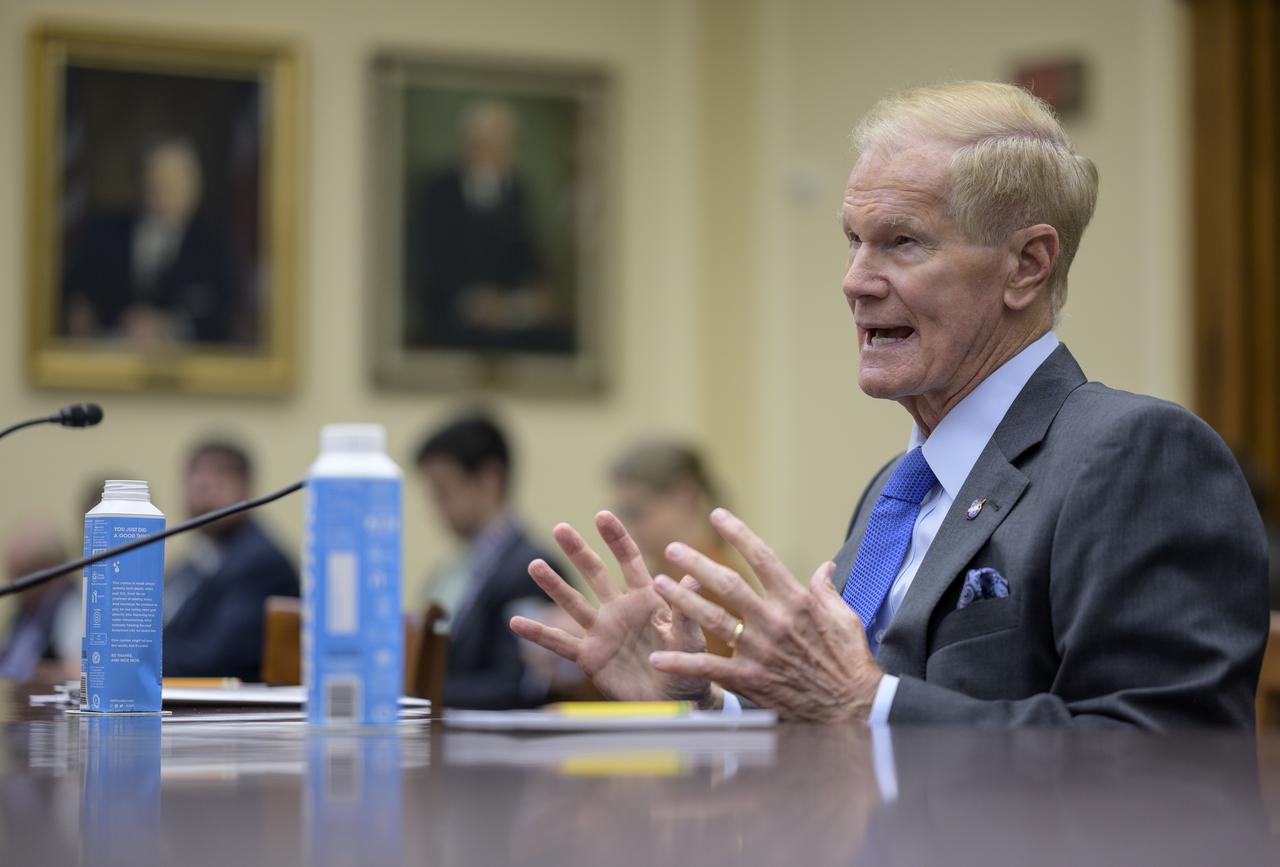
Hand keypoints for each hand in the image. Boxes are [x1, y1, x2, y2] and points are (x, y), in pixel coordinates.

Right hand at [510, 512, 715, 706]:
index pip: (629, 561)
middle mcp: (620, 609)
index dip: (616, 539)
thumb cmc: (690, 667)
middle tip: (560, 528)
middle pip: (595, 574)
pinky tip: (515, 623)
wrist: (675, 703)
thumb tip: (693, 576)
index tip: (602, 515)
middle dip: (578, 551)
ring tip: (534, 565)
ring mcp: (602, 632)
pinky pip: (560, 643)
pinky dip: (538, 634)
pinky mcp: (589, 657)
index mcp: (647, 599)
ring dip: (554, 584)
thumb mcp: (691, 637)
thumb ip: (684, 610)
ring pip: (573, 603)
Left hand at [648, 508, 883, 721]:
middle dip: (696, 563)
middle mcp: (773, 620)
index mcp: (796, 600)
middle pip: (727, 584)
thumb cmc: (850, 661)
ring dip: (681, 599)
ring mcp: (759, 650)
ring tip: (658, 584)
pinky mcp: (749, 679)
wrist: (852, 707)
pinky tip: (658, 656)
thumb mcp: (845, 617)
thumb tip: (824, 566)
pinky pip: (709, 667)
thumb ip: (826, 590)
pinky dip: (681, 662)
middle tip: (672, 548)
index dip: (738, 534)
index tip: (717, 515)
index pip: (762, 558)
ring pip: (712, 618)